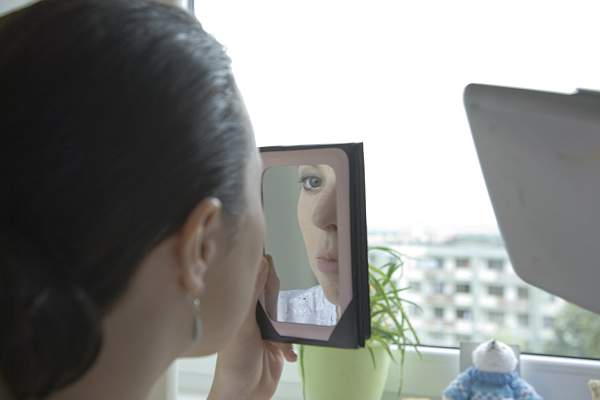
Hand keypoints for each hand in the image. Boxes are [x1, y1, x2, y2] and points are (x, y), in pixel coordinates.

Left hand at [208, 255, 295, 399]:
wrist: (245, 396)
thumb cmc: (233, 364)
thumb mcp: (244, 325)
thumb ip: (253, 295)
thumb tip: (261, 264)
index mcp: (242, 310)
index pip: (255, 283)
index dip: (265, 272)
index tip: (274, 257)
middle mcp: (254, 318)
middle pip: (273, 298)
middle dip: (280, 300)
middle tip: (279, 302)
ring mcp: (267, 333)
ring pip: (285, 318)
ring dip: (288, 326)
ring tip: (281, 333)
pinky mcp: (278, 347)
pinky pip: (293, 338)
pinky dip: (291, 346)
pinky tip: (286, 354)